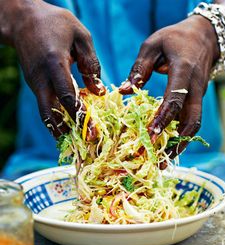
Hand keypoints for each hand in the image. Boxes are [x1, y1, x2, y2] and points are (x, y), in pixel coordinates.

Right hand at [0, 0, 104, 137]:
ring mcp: (34, 82)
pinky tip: (67, 125)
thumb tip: (99, 92)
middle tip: (84, 142)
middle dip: (67, 130)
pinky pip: (45, 105)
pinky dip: (55, 117)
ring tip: (76, 140)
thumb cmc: (56, 24)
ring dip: (59, 128)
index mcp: (54, 62)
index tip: (92, 131)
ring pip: (45, 112)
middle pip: (50, 111)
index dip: (80, 115)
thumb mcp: (80, 36)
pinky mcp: (34, 84)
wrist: (23, 20)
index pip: (67, 95)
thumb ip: (91, 64)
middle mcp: (40, 77)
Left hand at [120, 15, 219, 160]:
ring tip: (164, 161)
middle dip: (177, 141)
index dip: (164, 118)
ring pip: (193, 124)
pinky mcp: (196, 100)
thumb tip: (123, 91)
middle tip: (161, 160)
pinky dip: (180, 135)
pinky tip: (168, 146)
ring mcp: (198, 95)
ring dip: (180, 144)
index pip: (175, 99)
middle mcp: (195, 87)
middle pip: (191, 120)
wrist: (204, 36)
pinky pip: (190, 120)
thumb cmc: (174, 39)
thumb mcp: (153, 45)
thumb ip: (138, 68)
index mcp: (184, 71)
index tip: (151, 135)